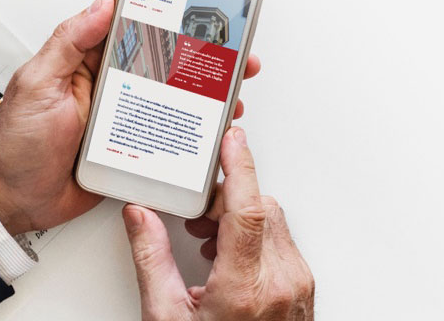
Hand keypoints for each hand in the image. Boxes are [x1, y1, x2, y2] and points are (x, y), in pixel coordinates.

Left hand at [0, 0, 262, 234]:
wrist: (9, 199)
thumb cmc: (14, 142)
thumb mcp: (37, 82)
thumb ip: (70, 41)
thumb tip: (102, 3)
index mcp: (92, 64)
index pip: (137, 30)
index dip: (170, 19)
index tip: (200, 9)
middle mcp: (113, 89)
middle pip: (167, 67)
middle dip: (203, 59)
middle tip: (235, 54)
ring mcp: (124, 121)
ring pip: (173, 103)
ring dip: (205, 99)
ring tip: (231, 96)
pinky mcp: (130, 152)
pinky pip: (166, 141)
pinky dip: (191, 139)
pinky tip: (210, 135)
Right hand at [125, 127, 314, 320]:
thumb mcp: (165, 319)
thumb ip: (151, 261)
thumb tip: (140, 217)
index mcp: (244, 289)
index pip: (249, 209)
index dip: (240, 167)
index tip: (231, 139)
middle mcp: (280, 284)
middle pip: (262, 209)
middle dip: (228, 200)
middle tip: (196, 213)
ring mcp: (298, 287)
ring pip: (275, 223)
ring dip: (242, 219)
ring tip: (207, 241)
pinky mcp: (303, 291)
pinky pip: (283, 245)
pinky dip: (256, 239)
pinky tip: (229, 257)